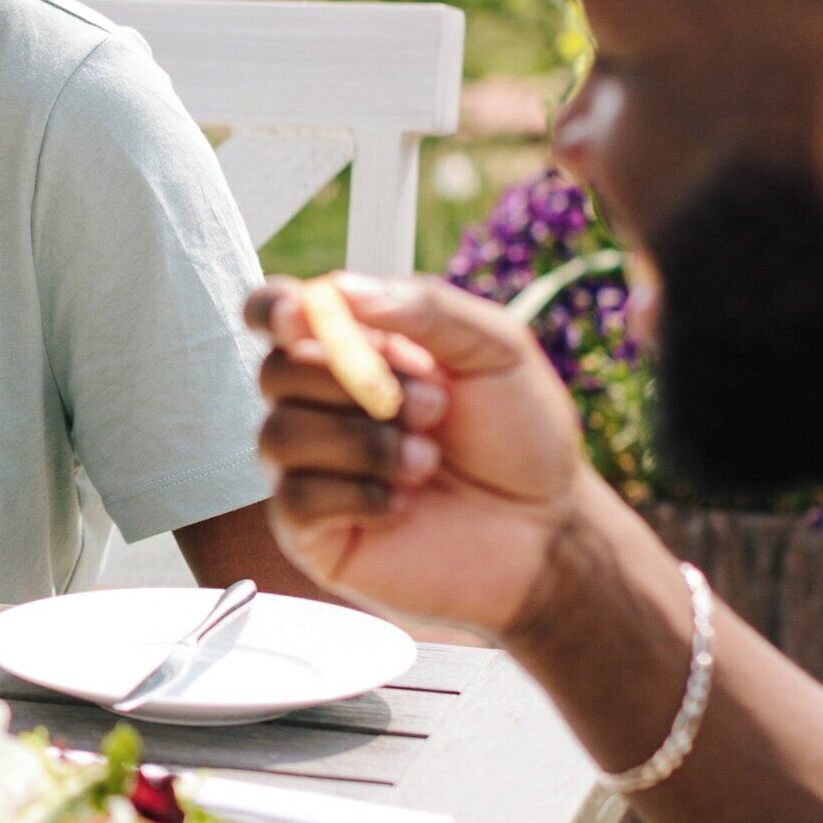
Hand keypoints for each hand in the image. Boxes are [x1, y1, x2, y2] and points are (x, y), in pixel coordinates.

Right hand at [247, 275, 599, 640]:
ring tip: (427, 462)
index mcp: (356, 349)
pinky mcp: (312, 533)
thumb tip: (339, 290)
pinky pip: (294, 500)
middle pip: (274, 371)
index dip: (274, 310)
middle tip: (434, 406)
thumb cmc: (522, 436)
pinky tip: (401, 507)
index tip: (302, 316)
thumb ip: (425, 308)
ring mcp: (311, 470)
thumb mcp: (495, 349)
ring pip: (280, 435)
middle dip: (350, 382)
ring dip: (364, 443)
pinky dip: (356, 496)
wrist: (548, 531)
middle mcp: (322, 405)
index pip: (277, 314)